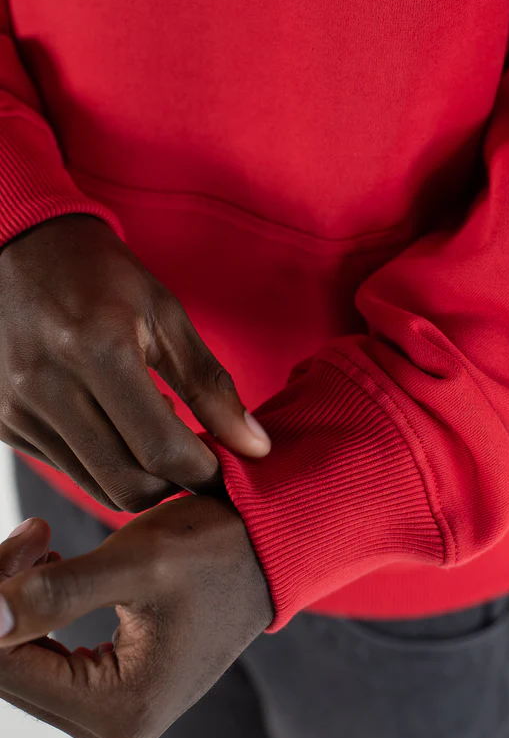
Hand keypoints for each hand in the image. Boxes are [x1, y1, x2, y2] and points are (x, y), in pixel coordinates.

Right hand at [0, 215, 269, 511]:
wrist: (17, 249)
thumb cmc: (101, 276)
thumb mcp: (166, 315)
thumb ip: (210, 385)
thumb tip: (255, 446)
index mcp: (97, 349)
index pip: (161, 449)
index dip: (205, 472)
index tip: (230, 470)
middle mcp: (47, 385)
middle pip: (129, 484)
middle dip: (176, 484)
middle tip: (198, 458)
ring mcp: (17, 409)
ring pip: (99, 488)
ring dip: (142, 477)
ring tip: (157, 432)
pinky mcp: (3, 423)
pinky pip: (70, 472)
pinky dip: (106, 464)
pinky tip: (118, 424)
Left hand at [0, 498, 272, 737]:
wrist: (270, 554)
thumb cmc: (218, 549)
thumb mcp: (140, 560)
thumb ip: (58, 592)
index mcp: (121, 710)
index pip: (5, 663)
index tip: (29, 532)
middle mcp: (115, 732)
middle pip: (10, 670)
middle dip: (6, 598)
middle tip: (33, 533)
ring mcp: (115, 720)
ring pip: (23, 665)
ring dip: (20, 604)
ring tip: (45, 545)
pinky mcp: (115, 698)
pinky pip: (49, 663)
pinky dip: (40, 617)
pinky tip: (56, 571)